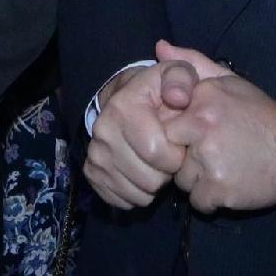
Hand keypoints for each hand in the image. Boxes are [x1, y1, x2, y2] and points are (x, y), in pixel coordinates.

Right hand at [83, 61, 188, 210]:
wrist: (125, 101)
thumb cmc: (158, 92)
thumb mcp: (176, 75)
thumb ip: (183, 80)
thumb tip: (179, 98)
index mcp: (123, 107)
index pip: (156, 152)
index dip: (177, 155)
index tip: (180, 144)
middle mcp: (103, 132)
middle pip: (149, 179)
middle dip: (167, 173)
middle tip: (169, 157)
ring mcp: (95, 155)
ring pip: (137, 194)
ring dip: (154, 185)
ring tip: (158, 164)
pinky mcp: (92, 174)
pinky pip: (122, 200)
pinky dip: (138, 194)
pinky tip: (144, 173)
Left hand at [149, 40, 275, 214]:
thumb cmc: (260, 115)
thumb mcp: (229, 81)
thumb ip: (193, 63)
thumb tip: (159, 47)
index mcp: (201, 100)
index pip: (164, 126)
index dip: (179, 135)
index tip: (197, 136)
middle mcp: (201, 128)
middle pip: (170, 155)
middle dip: (185, 159)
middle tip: (213, 154)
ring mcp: (209, 160)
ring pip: (182, 181)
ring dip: (198, 180)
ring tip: (225, 168)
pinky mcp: (219, 189)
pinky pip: (199, 202)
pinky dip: (212, 199)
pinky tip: (230, 185)